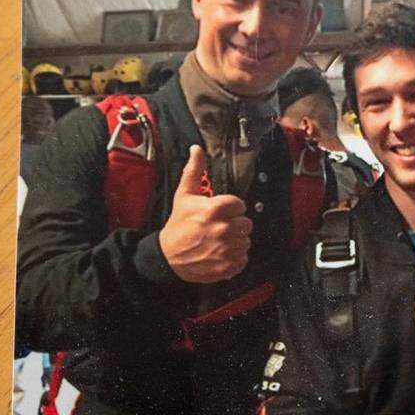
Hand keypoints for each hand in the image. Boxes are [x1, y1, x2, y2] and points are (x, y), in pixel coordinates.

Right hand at [159, 146, 251, 283]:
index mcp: (215, 209)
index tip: (219, 213)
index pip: (240, 205)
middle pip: (246, 223)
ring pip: (246, 241)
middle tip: (218, 228)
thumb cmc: (178, 225)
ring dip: (235, 241)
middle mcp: (223, 229)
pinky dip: (235, 258)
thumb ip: (194, 171)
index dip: (230, 209)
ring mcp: (226, 249)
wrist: (168, 257)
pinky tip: (220, 253)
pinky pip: (244, 259)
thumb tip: (197, 149)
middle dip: (234, 224)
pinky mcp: (228, 266)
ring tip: (218, 241)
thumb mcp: (184, 195)